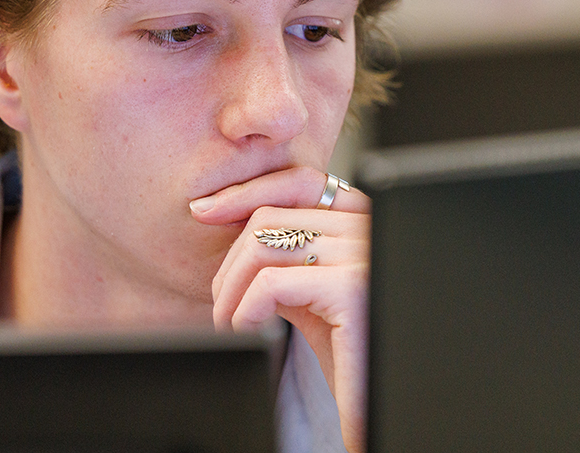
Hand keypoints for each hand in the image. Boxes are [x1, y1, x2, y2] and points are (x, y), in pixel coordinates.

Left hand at [193, 166, 370, 452]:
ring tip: (229, 324)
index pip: (299, 181)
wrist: (376, 399)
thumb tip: (225, 220)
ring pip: (263, 246)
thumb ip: (286, 254)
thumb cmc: (347, 351)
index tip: (203, 211)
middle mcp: (370, 224)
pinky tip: (247, 331)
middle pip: (272, 216)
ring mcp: (364, 251)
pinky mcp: (352, 287)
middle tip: (221, 307)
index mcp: (366, 217)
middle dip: (229, 262)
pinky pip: (269, 284)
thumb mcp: (312, 289)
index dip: (247, 191)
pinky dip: (243, 310)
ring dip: (229, 290)